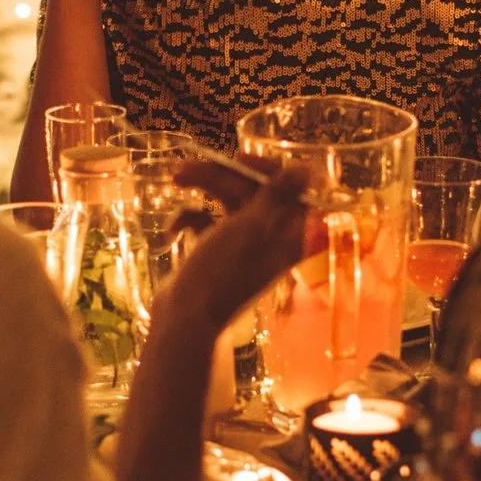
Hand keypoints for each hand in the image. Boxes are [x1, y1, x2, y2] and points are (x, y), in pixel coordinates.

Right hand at [154, 161, 311, 339]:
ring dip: (202, 188)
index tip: (238, 159)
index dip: (265, 168)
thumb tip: (305, 168)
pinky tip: (175, 229)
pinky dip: (190, 218)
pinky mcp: (217, 251)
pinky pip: (208, 220)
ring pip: (227, 200)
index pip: (289, 187)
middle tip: (186, 169)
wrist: (184, 320)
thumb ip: (277, 196)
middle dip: (219, 176)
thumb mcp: (250, 228)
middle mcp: (270, 239)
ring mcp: (243, 245)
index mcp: (289, 235)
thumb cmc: (220, 273)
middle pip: (252, 190)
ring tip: (176, 179)